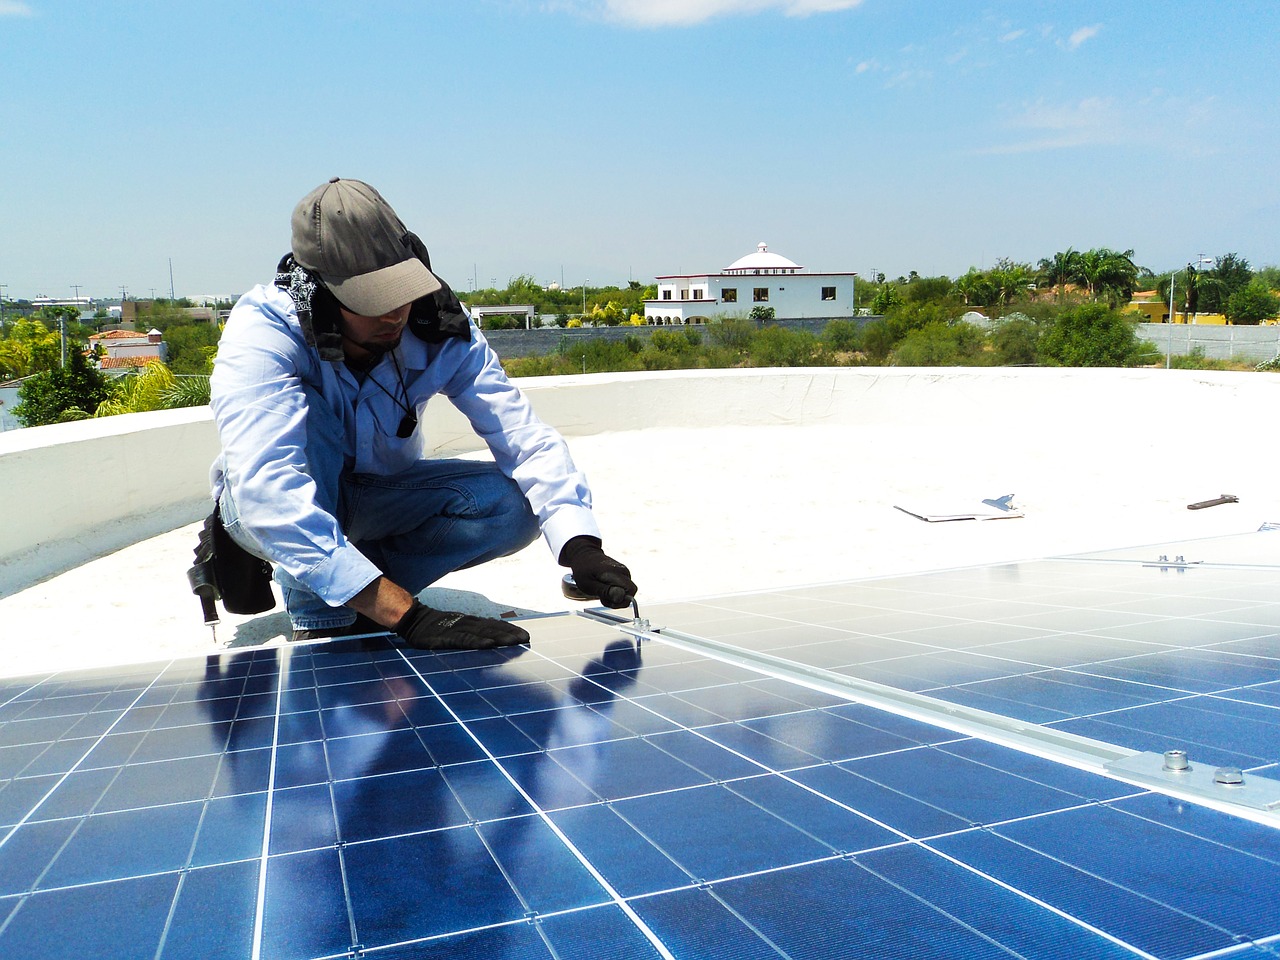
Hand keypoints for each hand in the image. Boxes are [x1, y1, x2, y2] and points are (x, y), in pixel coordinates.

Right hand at [394, 600, 529, 649]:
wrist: (414, 619)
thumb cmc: (436, 627)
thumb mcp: (457, 628)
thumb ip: (472, 633)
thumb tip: (491, 640)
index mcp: (471, 622)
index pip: (494, 624)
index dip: (510, 629)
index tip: (526, 635)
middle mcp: (467, 623)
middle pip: (492, 627)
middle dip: (510, 633)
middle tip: (525, 639)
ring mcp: (457, 629)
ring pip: (482, 632)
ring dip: (499, 636)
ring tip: (514, 641)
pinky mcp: (446, 637)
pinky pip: (464, 639)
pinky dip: (477, 641)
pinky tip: (488, 644)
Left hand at [559, 536, 637, 608]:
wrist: (584, 556)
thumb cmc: (584, 570)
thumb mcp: (589, 584)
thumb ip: (606, 591)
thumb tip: (621, 597)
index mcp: (616, 572)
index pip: (631, 591)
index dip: (620, 600)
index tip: (606, 599)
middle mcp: (624, 571)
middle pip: (630, 593)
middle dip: (617, 600)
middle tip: (602, 596)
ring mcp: (625, 573)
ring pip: (627, 592)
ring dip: (614, 597)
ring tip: (601, 591)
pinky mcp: (623, 575)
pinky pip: (624, 589)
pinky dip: (614, 592)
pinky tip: (604, 588)